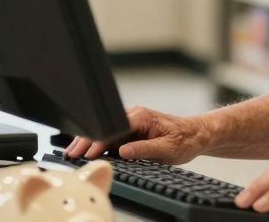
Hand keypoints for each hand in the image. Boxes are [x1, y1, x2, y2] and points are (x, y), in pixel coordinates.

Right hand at [64, 105, 209, 164]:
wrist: (197, 134)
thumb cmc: (185, 140)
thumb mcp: (166, 148)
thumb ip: (143, 150)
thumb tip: (123, 151)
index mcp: (141, 117)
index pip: (112, 128)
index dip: (97, 142)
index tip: (86, 154)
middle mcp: (135, 115)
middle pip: (105, 127)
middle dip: (86, 140)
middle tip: (71, 153)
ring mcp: (133, 121)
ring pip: (106, 130)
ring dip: (90, 141)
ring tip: (74, 152)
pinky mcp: (133, 128)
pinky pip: (113, 134)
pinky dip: (100, 142)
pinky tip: (90, 150)